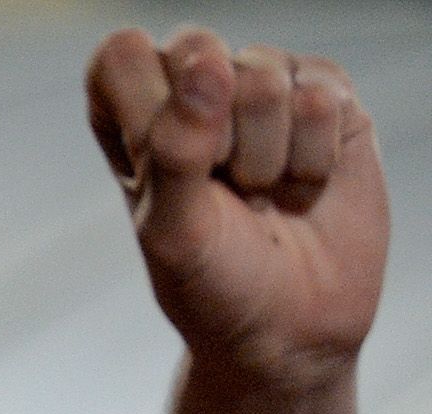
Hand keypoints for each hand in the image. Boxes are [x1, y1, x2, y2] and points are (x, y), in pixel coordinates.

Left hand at [87, 28, 387, 393]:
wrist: (291, 328)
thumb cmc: (213, 286)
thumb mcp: (172, 233)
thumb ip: (174, 150)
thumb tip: (207, 67)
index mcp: (136, 122)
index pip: (121, 56)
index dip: (148, 101)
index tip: (166, 160)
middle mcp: (197, 96)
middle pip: (197, 49)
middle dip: (214, 132)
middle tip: (222, 190)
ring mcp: (264, 93)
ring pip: (263, 73)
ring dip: (267, 155)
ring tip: (264, 197)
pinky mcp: (327, 102)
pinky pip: (323, 94)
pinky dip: (313, 156)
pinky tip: (304, 188)